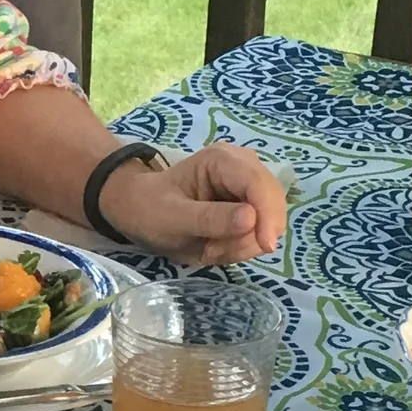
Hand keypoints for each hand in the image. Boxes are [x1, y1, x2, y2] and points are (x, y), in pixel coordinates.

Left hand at [99, 141, 288, 265]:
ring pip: (269, 221)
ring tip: (208, 248)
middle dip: (250, 235)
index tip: (264, 247)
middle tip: (212, 251)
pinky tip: (215, 245)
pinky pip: (260, 231)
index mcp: (222, 160)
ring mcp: (249, 185)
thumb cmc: (149, 209)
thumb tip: (251, 218)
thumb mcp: (172, 218)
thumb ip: (210, 219)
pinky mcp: (250, 204)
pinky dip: (241, 246)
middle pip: (272, 203)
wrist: (139, 211)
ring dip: (243, 244)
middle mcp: (242, 165)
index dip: (268, 215)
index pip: (260, 184)